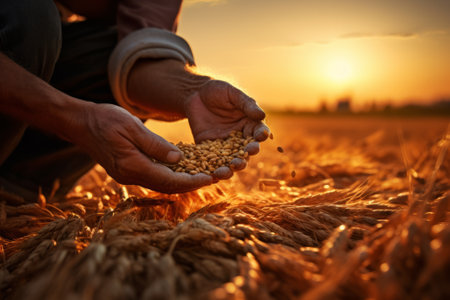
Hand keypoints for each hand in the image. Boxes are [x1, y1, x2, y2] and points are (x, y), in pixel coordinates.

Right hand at [69, 102, 212, 192]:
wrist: (80, 123)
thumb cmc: (105, 120)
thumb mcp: (132, 127)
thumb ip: (155, 145)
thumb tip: (179, 160)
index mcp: (133, 166)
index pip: (169, 181)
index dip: (191, 182)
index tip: (209, 179)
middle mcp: (130, 176)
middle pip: (167, 187)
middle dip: (190, 184)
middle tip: (212, 178)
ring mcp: (127, 176)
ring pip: (160, 184)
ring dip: (181, 182)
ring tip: (202, 175)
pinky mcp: (127, 171)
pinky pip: (153, 177)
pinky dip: (169, 176)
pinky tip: (181, 169)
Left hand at [185, 80, 269, 178]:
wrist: (193, 93)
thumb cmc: (216, 90)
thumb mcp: (232, 93)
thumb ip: (246, 104)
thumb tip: (261, 115)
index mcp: (250, 123)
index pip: (258, 132)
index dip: (260, 136)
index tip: (259, 137)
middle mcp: (239, 137)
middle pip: (246, 151)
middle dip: (245, 156)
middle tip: (243, 159)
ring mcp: (224, 145)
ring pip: (230, 160)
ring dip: (230, 168)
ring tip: (228, 170)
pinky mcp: (208, 149)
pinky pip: (211, 161)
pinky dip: (212, 169)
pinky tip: (211, 175)